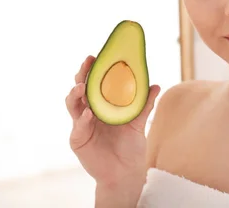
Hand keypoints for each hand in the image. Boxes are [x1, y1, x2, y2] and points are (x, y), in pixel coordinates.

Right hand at [65, 55, 160, 187]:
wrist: (125, 171)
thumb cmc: (130, 146)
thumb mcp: (139, 122)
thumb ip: (145, 105)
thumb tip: (155, 85)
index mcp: (101, 104)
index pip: (94, 82)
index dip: (93, 69)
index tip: (96, 56)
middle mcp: (88, 111)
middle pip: (80, 89)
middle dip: (81, 75)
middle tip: (87, 64)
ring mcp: (81, 125)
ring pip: (73, 105)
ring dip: (75, 94)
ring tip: (82, 87)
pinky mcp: (78, 139)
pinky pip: (78, 127)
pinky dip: (83, 119)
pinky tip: (89, 114)